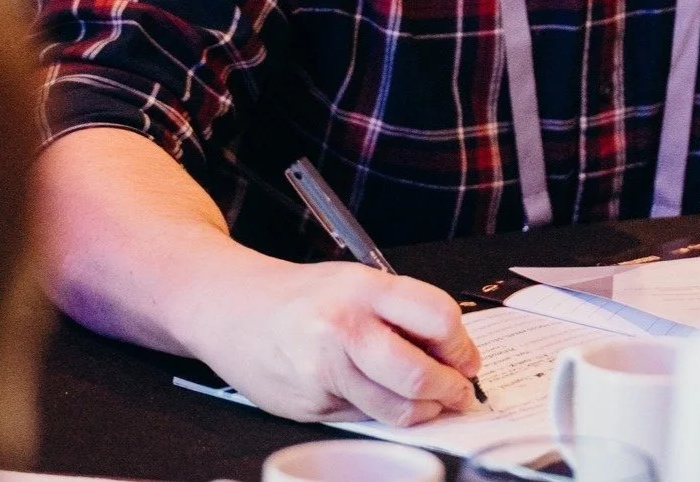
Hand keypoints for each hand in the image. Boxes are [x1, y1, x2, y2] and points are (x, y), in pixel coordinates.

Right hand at [186, 256, 481, 425]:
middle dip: (451, 388)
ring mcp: (324, 372)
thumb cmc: (300, 296)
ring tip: (431, 402)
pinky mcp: (311, 407)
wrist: (232, 309)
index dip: (461, 344)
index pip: (437, 316)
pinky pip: (364, 418)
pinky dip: (383, 414)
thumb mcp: (356, 281)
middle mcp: (344, 328)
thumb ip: (401, 311)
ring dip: (425, 411)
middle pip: (419, 374)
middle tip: (460, 390)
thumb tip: (451, 349)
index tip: (467, 356)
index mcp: (363, 288)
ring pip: (395, 409)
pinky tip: (381, 398)